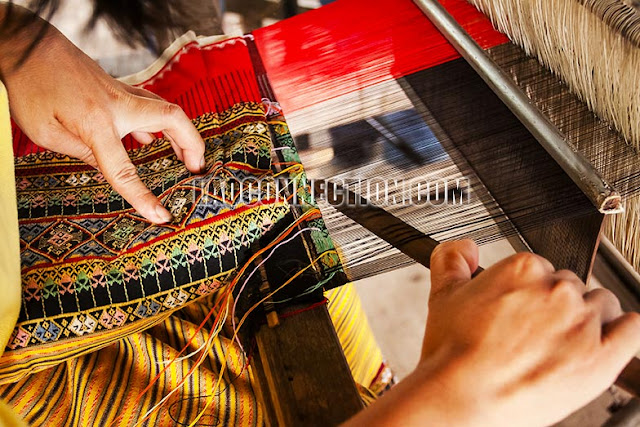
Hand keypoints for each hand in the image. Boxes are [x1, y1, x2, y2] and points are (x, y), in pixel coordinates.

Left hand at [0, 6, 204, 223]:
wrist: (26, 44)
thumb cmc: (30, 86)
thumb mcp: (45, 131)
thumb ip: (81, 152)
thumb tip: (108, 166)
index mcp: (97, 123)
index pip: (125, 169)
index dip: (143, 197)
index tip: (161, 217)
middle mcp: (117, 105)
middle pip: (172, 120)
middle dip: (193, 145)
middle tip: (197, 169)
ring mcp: (120, 92)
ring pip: (166, 110)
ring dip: (182, 134)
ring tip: (186, 158)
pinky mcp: (116, 86)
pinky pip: (149, 106)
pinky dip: (159, 124)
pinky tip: (152, 139)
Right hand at [344, 241, 639, 425]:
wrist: (464, 397)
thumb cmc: (455, 354)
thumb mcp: (442, 296)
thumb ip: (452, 260)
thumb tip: (465, 246)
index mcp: (523, 269)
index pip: (541, 269)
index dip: (530, 291)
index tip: (522, 309)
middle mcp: (557, 290)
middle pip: (571, 286)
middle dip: (556, 305)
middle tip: (535, 330)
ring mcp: (583, 322)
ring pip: (602, 304)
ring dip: (588, 318)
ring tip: (562, 342)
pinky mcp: (604, 355)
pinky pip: (632, 329)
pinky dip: (623, 331)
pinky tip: (606, 340)